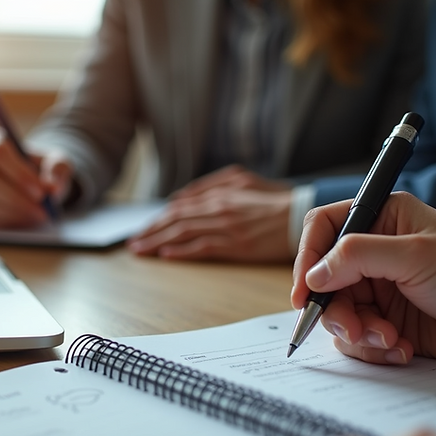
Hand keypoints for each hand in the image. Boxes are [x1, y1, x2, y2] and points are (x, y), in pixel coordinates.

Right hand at [0, 126, 71, 228]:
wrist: (34, 187)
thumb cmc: (41, 169)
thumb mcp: (56, 162)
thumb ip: (58, 168)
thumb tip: (53, 186)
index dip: (19, 173)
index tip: (42, 191)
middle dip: (16, 196)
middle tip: (42, 209)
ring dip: (14, 211)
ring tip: (39, 214)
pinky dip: (8, 222)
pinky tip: (26, 219)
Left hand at [127, 166, 293, 261]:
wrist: (302, 215)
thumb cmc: (274, 199)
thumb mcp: (242, 180)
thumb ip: (211, 184)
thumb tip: (180, 197)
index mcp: (220, 193)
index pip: (179, 207)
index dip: (157, 219)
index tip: (143, 229)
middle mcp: (219, 207)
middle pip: (175, 220)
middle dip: (150, 231)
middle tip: (133, 243)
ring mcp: (227, 226)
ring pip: (183, 233)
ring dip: (158, 242)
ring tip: (142, 251)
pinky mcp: (237, 245)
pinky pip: (203, 247)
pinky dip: (182, 251)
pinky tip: (166, 255)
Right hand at [292, 192, 435, 365]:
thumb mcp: (414, 256)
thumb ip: (357, 257)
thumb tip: (313, 275)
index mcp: (382, 219)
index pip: (323, 229)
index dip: (307, 259)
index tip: (305, 293)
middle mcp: (375, 253)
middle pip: (324, 280)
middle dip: (336, 310)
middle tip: (355, 330)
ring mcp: (380, 290)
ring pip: (337, 314)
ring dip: (358, 334)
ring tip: (391, 340)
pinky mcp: (387, 322)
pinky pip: (358, 339)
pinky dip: (374, 349)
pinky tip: (403, 348)